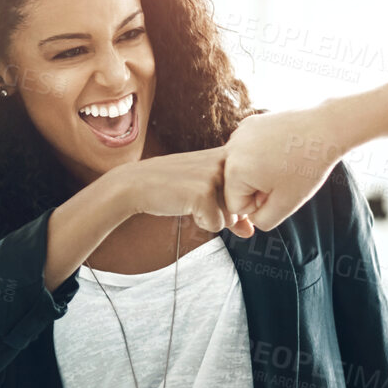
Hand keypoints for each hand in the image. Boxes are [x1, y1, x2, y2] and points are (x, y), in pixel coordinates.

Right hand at [119, 146, 255, 235]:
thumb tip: (250, 232)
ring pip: (231, 217)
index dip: (233, 201)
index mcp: (226, 154)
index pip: (249, 191)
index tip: (210, 193)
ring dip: (211, 217)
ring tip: (190, 200)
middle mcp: (224, 161)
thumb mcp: (205, 192)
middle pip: (241, 206)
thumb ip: (232, 210)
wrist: (136, 184)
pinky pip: (216, 225)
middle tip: (197, 197)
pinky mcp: (204, 194)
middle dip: (221, 211)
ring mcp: (214, 176)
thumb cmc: (170, 186)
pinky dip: (200, 222)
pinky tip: (184, 205)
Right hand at [221, 108, 345, 230]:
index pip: (235, 206)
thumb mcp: (286, 205)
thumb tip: (250, 218)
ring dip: (258, 171)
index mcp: (235, 171)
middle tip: (283, 178)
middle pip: (235, 185)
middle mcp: (230, 150)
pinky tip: (281, 149)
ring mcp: (239, 133)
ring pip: (242, 168)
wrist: (326, 128)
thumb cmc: (307, 166)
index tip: (279, 190)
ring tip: (284, 163)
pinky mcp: (249, 123)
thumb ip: (263, 220)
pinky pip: (248, 150)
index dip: (260, 204)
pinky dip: (261, 154)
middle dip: (257, 187)